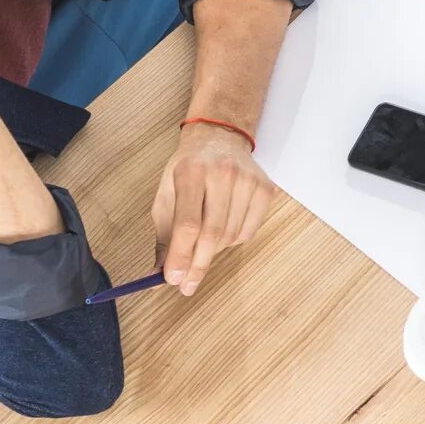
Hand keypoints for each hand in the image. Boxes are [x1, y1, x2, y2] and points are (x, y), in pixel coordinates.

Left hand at [149, 121, 277, 294]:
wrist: (219, 139)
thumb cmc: (188, 169)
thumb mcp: (166, 196)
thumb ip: (164, 236)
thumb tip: (159, 274)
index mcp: (190, 172)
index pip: (187, 225)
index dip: (181, 256)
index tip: (174, 279)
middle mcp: (221, 173)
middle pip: (212, 234)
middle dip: (198, 265)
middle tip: (187, 284)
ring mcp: (247, 180)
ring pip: (231, 237)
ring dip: (213, 251)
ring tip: (202, 245)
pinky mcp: (265, 188)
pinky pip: (249, 232)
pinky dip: (232, 241)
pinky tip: (222, 230)